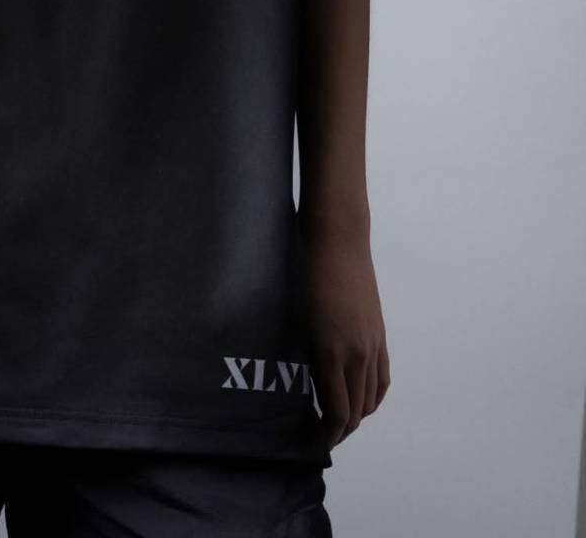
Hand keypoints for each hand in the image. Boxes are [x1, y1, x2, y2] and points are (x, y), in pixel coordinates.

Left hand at [299, 217, 389, 449]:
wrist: (338, 241)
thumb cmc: (307, 273)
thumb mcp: (299, 318)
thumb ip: (308, 355)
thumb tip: (312, 387)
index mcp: (332, 352)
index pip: (337, 410)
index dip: (328, 433)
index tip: (315, 441)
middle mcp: (358, 354)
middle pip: (356, 410)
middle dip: (340, 428)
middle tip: (322, 435)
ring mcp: (373, 344)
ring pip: (371, 397)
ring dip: (357, 414)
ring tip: (339, 420)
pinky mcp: (380, 334)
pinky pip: (382, 377)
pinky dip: (373, 396)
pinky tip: (361, 398)